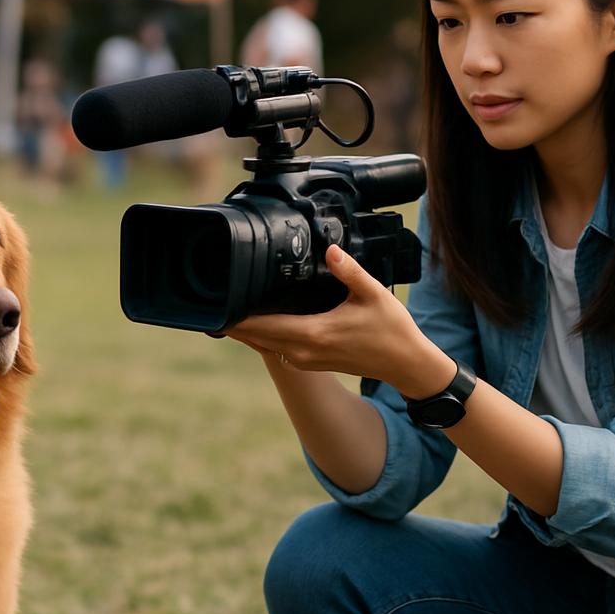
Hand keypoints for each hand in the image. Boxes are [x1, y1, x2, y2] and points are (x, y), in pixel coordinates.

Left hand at [226, 244, 450, 394]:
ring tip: (223, 305)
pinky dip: (260, 333)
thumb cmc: (391, 329)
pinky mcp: (308, 362)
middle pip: (253, 335)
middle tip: (209, 297)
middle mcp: (302, 351)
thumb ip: (348, 270)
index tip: (216, 300)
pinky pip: (274, 347)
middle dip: (231, 318)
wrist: (404, 364)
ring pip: (261, 343)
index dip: (235, 314)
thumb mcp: (372, 293)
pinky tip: (252, 317)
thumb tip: (330, 249)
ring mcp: (304, 360)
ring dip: (243, 327)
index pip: (262, 325)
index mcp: (313, 334)